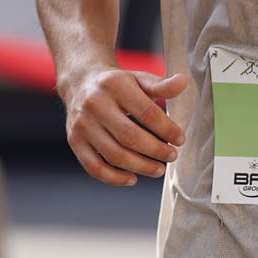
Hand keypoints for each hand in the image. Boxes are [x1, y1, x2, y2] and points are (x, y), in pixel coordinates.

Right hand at [59, 67, 188, 185]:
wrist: (81, 82)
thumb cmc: (116, 84)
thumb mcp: (139, 78)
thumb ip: (161, 85)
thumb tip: (182, 83)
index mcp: (114, 84)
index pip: (146, 112)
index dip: (167, 129)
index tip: (180, 139)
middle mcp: (95, 104)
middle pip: (130, 136)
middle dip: (155, 150)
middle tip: (171, 156)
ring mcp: (82, 124)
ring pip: (114, 154)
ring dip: (140, 167)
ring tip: (158, 169)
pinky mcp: (75, 141)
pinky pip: (94, 167)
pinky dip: (114, 178)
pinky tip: (132, 178)